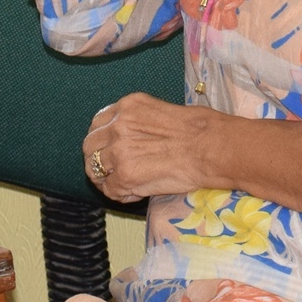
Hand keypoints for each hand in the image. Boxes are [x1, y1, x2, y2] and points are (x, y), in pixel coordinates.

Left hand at [83, 92, 222, 201]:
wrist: (212, 148)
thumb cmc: (200, 130)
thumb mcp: (161, 111)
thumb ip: (138, 123)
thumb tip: (131, 140)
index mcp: (128, 106)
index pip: (98, 123)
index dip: (102, 140)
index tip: (110, 150)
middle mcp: (118, 125)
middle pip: (89, 146)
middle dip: (97, 160)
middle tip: (112, 171)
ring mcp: (119, 150)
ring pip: (94, 169)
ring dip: (106, 179)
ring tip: (122, 185)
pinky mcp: (125, 175)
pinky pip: (110, 190)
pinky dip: (119, 195)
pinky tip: (134, 194)